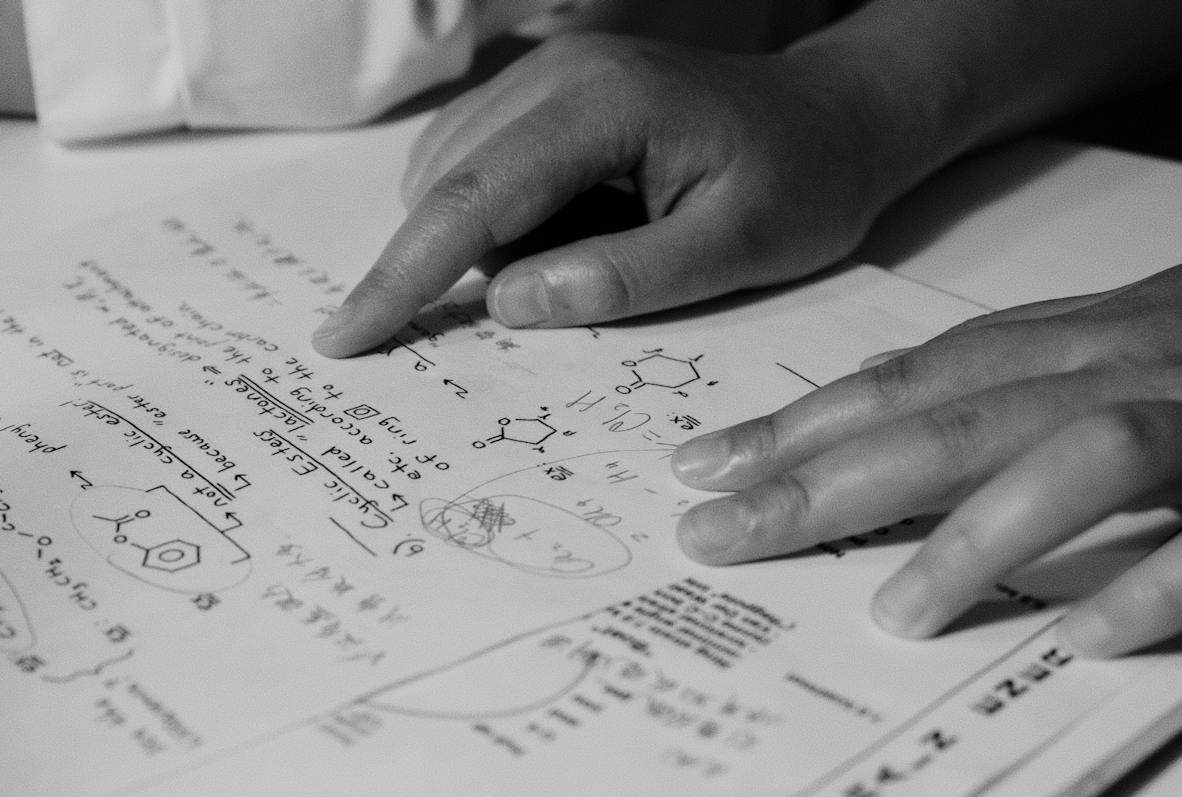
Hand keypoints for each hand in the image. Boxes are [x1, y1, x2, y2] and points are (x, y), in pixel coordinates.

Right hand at [311, 31, 928, 357]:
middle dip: (431, 266)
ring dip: (475, 243)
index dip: (402, 276)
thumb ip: (626, 276)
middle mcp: (559, 73)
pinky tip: (566, 234)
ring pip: (447, 174)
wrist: (838, 116)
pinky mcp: (545, 89)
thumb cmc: (804, 184)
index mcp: (604, 106)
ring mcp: (547, 73)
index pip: (473, 200)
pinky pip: (474, 162)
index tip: (343, 338)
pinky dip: (492, 220)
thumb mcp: (740, 248)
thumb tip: (509, 302)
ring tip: (581, 258)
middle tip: (498, 315)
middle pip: (443, 184)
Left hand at [670, 258, 1181, 657]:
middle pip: (963, 412)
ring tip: (894, 612)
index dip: (807, 423)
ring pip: (1090, 453)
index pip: (924, 378)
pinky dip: (1161, 579)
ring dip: (982, 533)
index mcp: (1097, 340)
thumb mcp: (1132, 356)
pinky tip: (1085, 636)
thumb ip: (1021, 394)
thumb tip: (875, 451)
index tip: (704, 470)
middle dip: (829, 479)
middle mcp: (1150, 363)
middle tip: (722, 538)